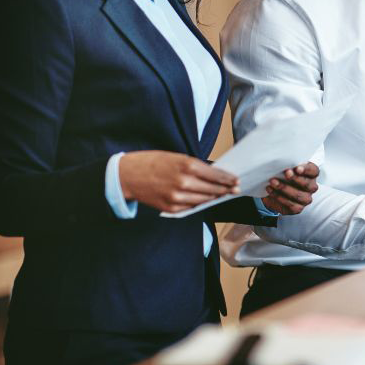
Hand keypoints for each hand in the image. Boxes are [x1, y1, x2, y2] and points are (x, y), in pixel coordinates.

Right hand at [118, 151, 238, 212]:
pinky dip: (199, 203)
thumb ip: (195, 166)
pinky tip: (205, 200)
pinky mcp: (171, 208)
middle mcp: (184, 182)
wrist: (128, 175)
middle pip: (212, 189)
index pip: (215, 175)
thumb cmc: (153, 162)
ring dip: (214, 197)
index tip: (236, 180)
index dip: (228, 179)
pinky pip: (191, 207)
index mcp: (187, 165)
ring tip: (222, 194)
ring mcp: (177, 197)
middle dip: (225, 189)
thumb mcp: (176, 157)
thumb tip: (213, 174)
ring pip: (204, 200)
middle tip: (235, 189)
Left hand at [260, 162, 319, 214]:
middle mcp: (311, 187)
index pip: (313, 171)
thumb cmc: (283, 175)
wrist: (274, 190)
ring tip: (273, 182)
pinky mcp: (297, 208)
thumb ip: (288, 165)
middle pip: (307, 184)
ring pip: (298, 195)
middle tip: (286, 173)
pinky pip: (290, 204)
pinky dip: (279, 197)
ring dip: (284, 188)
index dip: (306, 170)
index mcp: (311, 174)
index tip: (297, 168)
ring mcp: (305, 199)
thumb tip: (282, 163)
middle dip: (296, 179)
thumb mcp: (286, 168)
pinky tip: (270, 190)